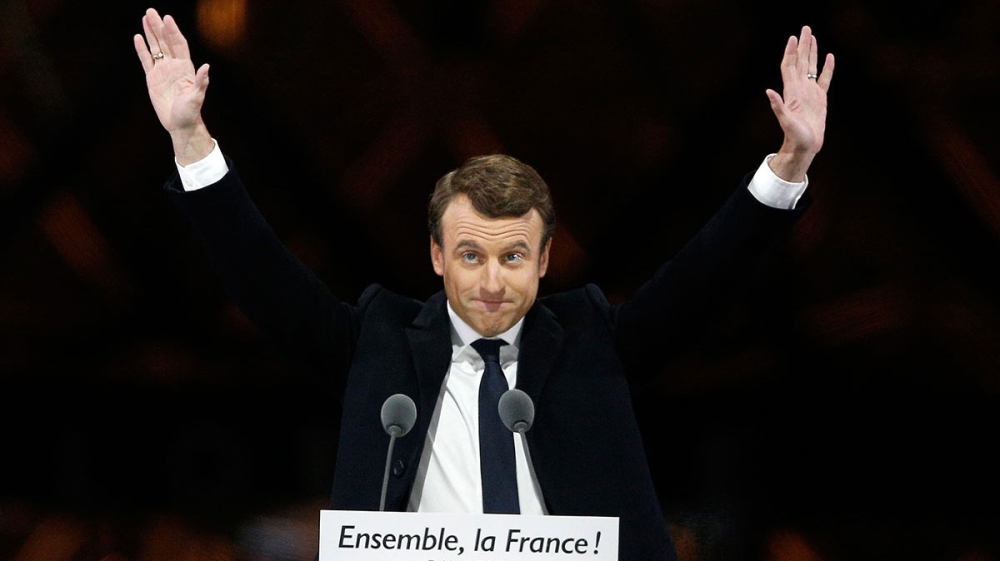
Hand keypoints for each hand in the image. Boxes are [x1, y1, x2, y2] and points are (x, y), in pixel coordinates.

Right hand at [133, 8, 213, 163]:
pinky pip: (146, 60)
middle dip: (159, 26)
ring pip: (156, 47)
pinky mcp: (153, 78)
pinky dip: (142, 49)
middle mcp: (174, 66)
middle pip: (165, 41)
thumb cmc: (190, 112)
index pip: (178, 44)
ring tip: (145, 17)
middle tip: (151, 11)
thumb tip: (206, 67)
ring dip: (150, 33)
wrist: (180, 125)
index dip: (173, 31)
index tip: (168, 18)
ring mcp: (163, 71)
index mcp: (185, 68)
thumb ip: (201, 82)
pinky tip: (138, 37)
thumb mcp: (197, 97)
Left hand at [765, 25, 834, 181]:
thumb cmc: (795, 137)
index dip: (791, 52)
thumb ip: (778, 106)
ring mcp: (810, 93)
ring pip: (811, 67)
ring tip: (813, 37)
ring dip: (812, 52)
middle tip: (805, 28)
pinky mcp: (820, 99)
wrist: (804, 147)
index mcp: (792, 92)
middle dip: (802, 45)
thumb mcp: (786, 122)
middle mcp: (800, 89)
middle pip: (801, 62)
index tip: (793, 38)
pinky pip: (824, 79)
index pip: (790, 66)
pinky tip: (829, 57)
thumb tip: (769, 91)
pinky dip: (827, 68)